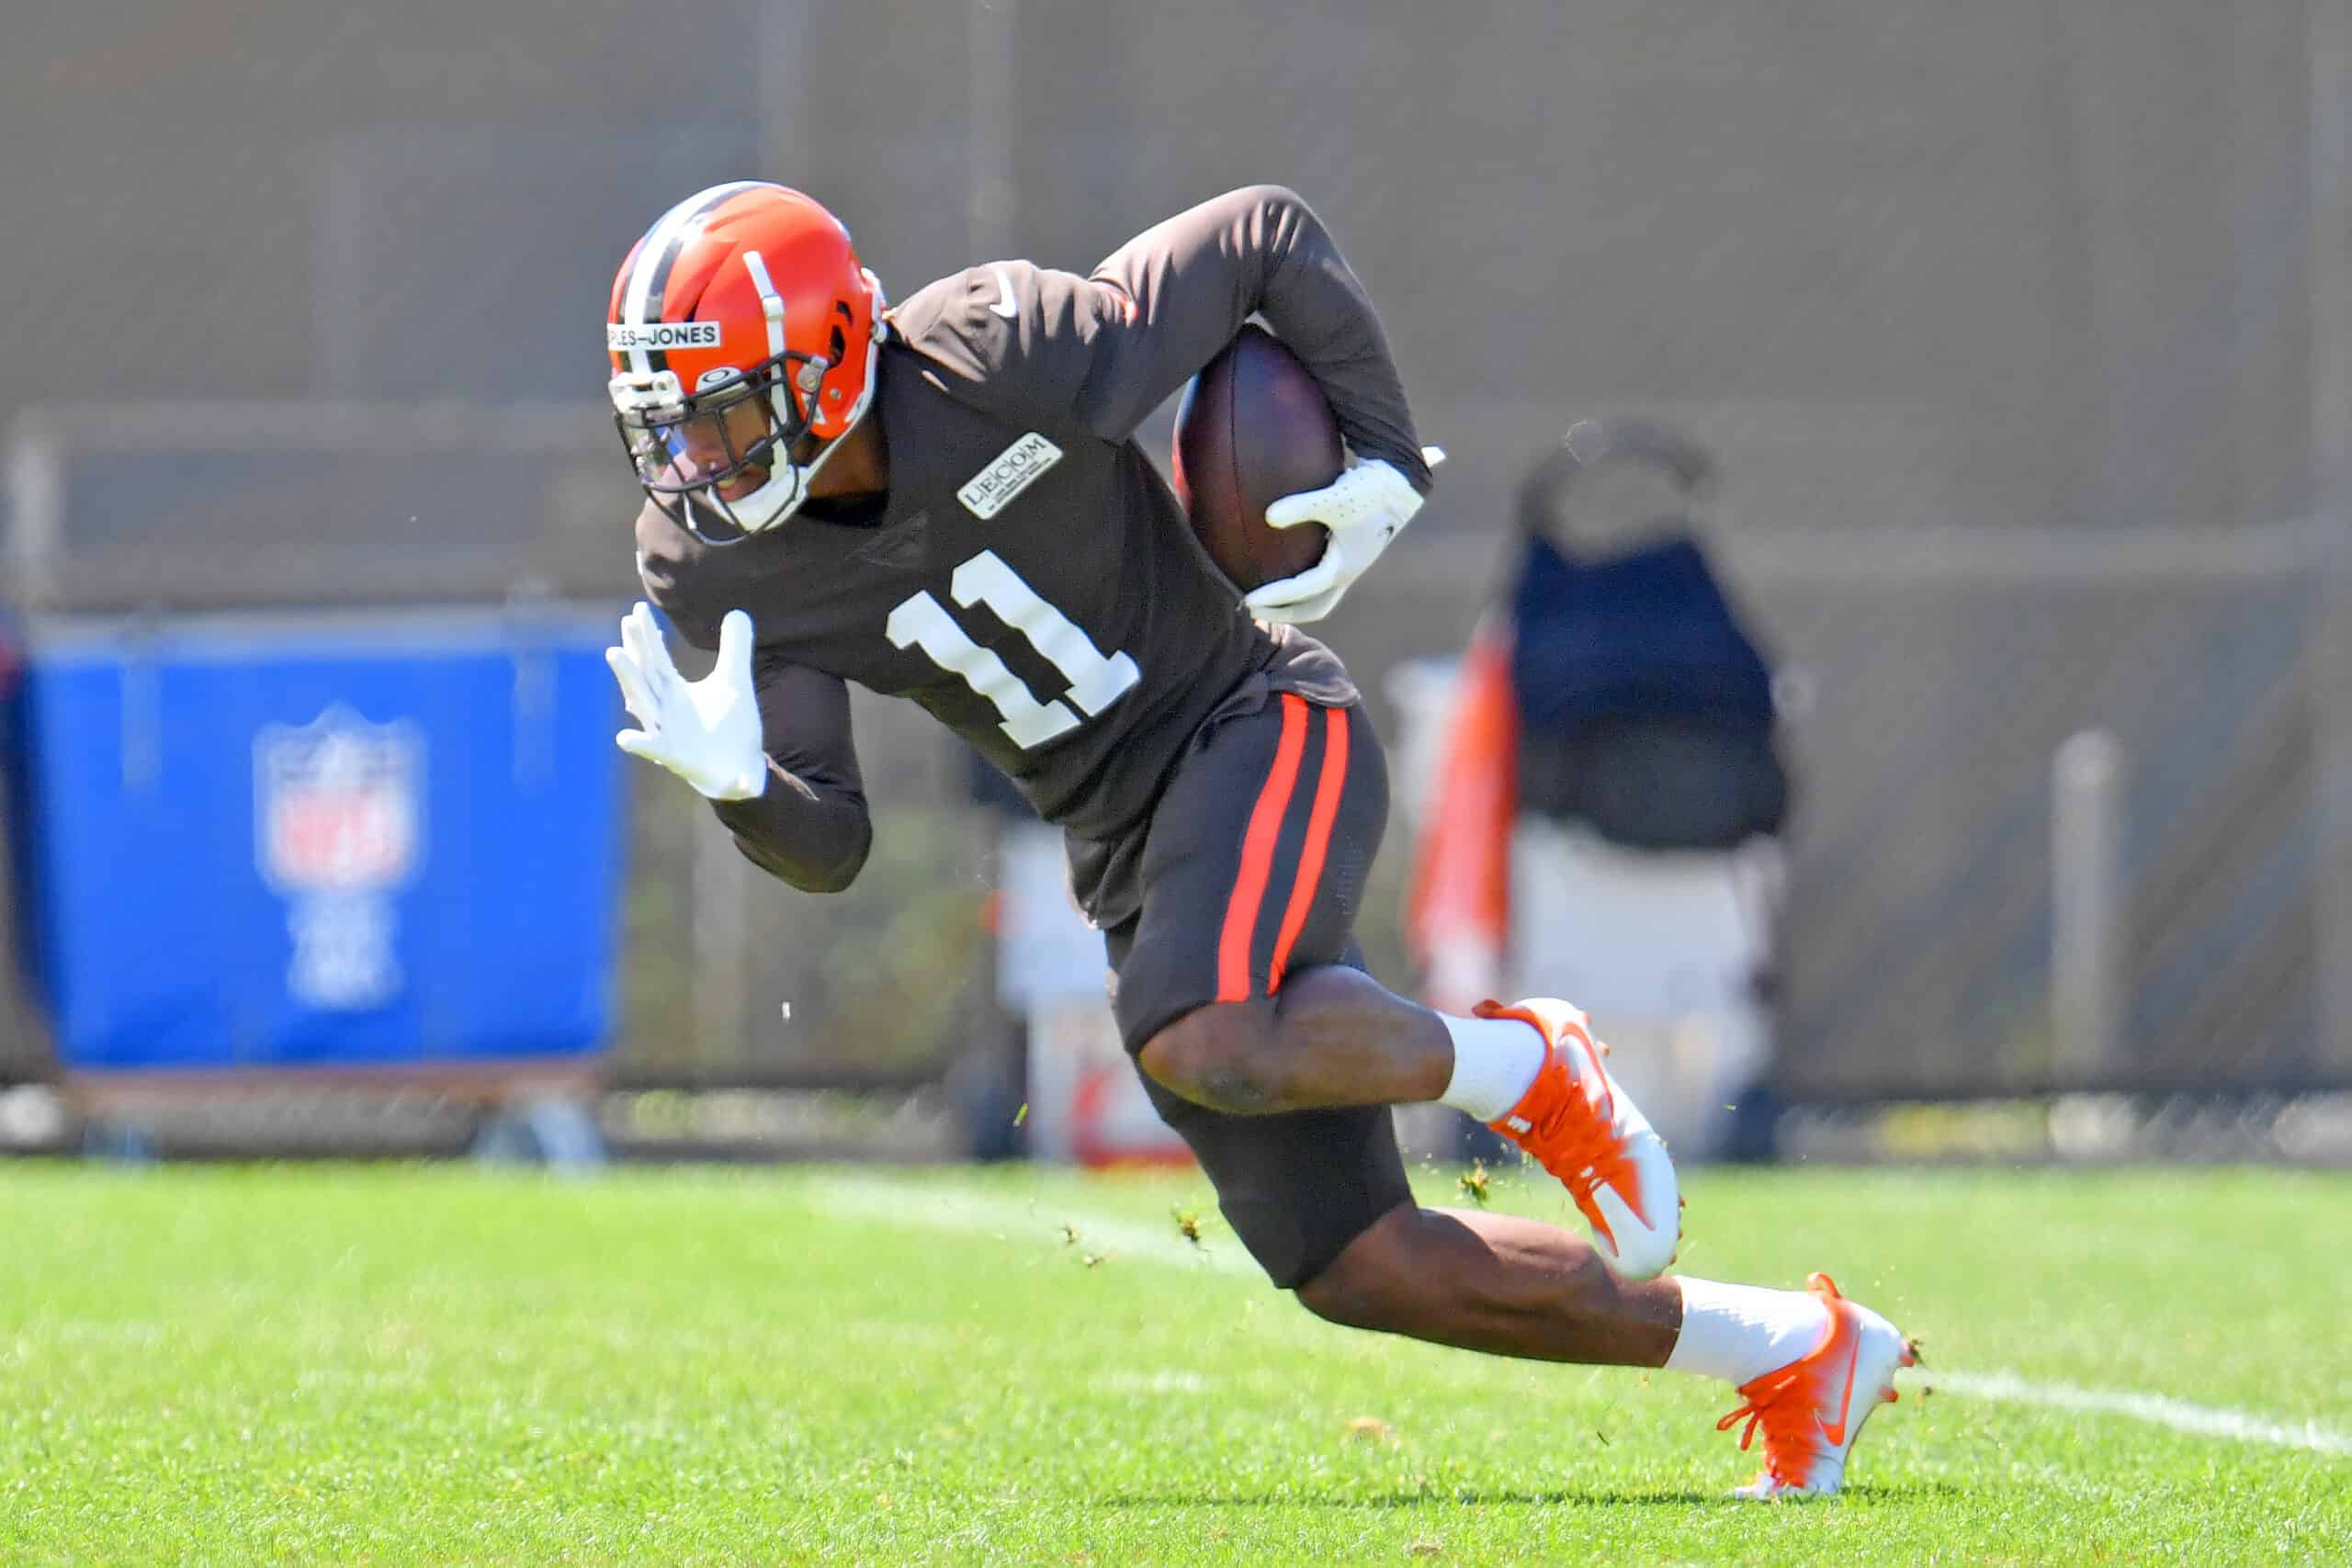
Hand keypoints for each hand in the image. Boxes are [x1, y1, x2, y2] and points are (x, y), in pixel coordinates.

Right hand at [605, 602, 767, 800]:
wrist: (742, 768)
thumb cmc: (731, 726)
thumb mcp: (734, 682)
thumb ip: (734, 648)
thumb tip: (736, 612)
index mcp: (675, 691)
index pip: (657, 659)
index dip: (648, 636)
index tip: (637, 610)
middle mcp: (664, 709)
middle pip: (645, 677)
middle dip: (634, 653)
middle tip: (625, 625)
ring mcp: (665, 733)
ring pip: (643, 706)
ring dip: (630, 681)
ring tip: (615, 654)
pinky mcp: (673, 758)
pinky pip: (654, 751)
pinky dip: (639, 744)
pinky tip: (624, 737)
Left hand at [1244, 446, 1444, 623]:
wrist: (1400, 482)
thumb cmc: (1369, 489)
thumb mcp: (1334, 497)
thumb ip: (1301, 506)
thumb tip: (1267, 517)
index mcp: (1344, 566)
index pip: (1305, 592)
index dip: (1276, 598)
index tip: (1249, 600)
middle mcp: (1348, 571)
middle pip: (1314, 607)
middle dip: (1283, 612)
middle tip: (1251, 609)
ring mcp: (1350, 565)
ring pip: (1320, 597)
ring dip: (1294, 602)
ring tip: (1265, 598)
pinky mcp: (1349, 553)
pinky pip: (1321, 579)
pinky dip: (1303, 586)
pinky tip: (1283, 570)